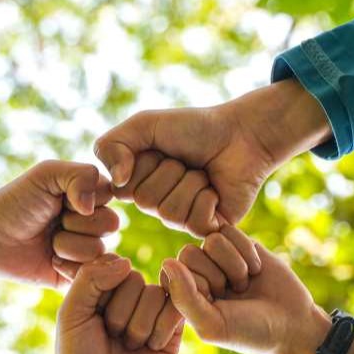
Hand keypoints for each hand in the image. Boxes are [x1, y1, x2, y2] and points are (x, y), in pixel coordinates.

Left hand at [0, 161, 118, 286]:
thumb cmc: (16, 202)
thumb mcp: (47, 174)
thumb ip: (80, 175)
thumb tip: (93, 207)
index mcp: (91, 195)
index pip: (110, 195)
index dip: (84, 199)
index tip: (60, 199)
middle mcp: (94, 222)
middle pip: (110, 224)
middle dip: (75, 223)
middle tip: (51, 222)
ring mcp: (88, 249)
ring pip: (98, 250)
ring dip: (67, 246)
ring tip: (47, 242)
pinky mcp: (78, 274)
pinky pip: (90, 274)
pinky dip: (66, 266)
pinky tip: (49, 259)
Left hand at [38, 255, 182, 353]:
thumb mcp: (71, 316)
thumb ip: (90, 279)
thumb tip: (127, 261)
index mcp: (99, 292)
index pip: (112, 266)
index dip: (103, 292)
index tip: (90, 321)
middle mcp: (126, 300)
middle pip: (135, 280)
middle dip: (120, 314)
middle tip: (111, 341)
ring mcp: (152, 316)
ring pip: (156, 294)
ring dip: (139, 326)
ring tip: (128, 348)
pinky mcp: (174, 334)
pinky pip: (178, 310)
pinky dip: (162, 329)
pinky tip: (151, 349)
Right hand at [95, 79, 331, 234]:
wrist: (241, 133)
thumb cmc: (194, 127)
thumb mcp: (145, 124)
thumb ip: (112, 145)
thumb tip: (115, 182)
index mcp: (136, 182)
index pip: (122, 187)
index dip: (143, 163)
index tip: (160, 148)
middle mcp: (155, 204)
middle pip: (145, 201)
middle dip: (170, 170)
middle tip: (187, 160)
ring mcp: (180, 219)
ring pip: (170, 212)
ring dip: (191, 182)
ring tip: (203, 172)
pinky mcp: (206, 229)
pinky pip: (195, 222)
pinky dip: (208, 198)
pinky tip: (216, 188)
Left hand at [161, 226, 353, 353]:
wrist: (292, 324)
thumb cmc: (249, 331)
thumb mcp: (213, 323)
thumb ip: (184, 298)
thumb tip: (167, 262)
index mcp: (183, 294)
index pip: (173, 272)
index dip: (199, 287)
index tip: (217, 306)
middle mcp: (197, 273)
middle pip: (190, 252)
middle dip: (217, 275)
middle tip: (234, 295)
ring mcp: (217, 256)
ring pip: (212, 239)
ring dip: (234, 265)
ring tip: (244, 284)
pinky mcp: (239, 243)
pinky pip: (231, 230)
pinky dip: (247, 252)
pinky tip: (256, 270)